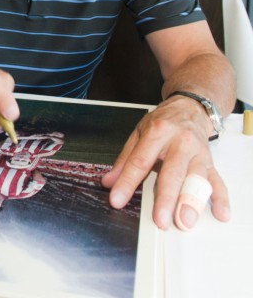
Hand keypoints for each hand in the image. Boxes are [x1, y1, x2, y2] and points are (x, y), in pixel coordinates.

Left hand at [101, 94, 230, 229]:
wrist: (189, 108)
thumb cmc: (162, 122)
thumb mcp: (138, 134)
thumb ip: (124, 159)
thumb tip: (108, 182)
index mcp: (157, 132)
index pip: (140, 161)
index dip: (127, 182)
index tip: (117, 200)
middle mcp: (180, 142)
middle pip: (172, 172)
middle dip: (166, 198)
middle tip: (160, 219)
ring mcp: (198, 152)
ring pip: (196, 178)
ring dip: (192, 201)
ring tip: (185, 220)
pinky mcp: (211, 161)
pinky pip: (217, 181)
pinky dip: (220, 198)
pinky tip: (220, 213)